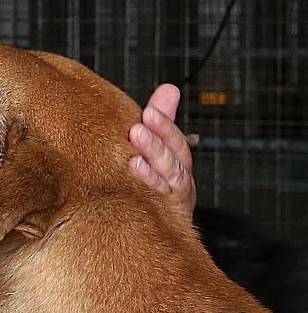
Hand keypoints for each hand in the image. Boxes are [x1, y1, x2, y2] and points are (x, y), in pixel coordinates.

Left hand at [128, 83, 196, 215]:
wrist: (155, 224)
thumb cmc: (158, 180)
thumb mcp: (160, 148)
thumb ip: (163, 120)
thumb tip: (170, 88)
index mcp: (180, 162)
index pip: (176, 141)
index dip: (164, 126)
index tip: (148, 111)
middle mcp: (181, 181)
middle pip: (174, 160)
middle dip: (157, 144)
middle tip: (137, 128)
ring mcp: (174, 200)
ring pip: (168, 183)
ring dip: (151, 169)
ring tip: (133, 158)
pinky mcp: (166, 218)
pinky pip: (158, 205)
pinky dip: (147, 192)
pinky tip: (131, 184)